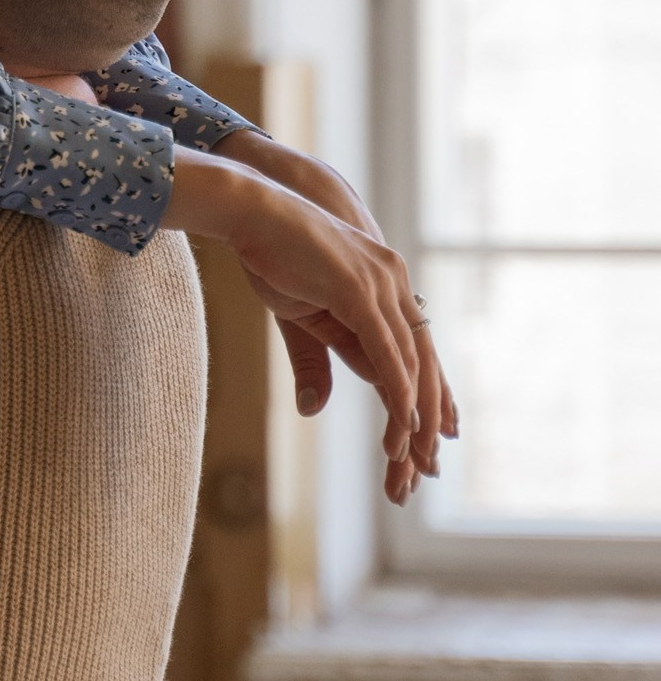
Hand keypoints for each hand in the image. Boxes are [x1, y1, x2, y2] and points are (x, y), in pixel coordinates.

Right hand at [165, 150, 447, 505]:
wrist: (250, 208)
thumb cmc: (271, 253)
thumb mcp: (301, 317)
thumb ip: (320, 361)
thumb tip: (316, 409)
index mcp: (385, 287)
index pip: (415, 354)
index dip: (425, 400)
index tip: (429, 445)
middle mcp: (395, 284)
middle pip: (423, 365)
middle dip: (427, 423)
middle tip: (427, 471)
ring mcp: (382, 285)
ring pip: (411, 367)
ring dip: (413, 421)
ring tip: (412, 463)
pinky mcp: (362, 292)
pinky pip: (389, 354)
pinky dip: (399, 393)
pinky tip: (403, 427)